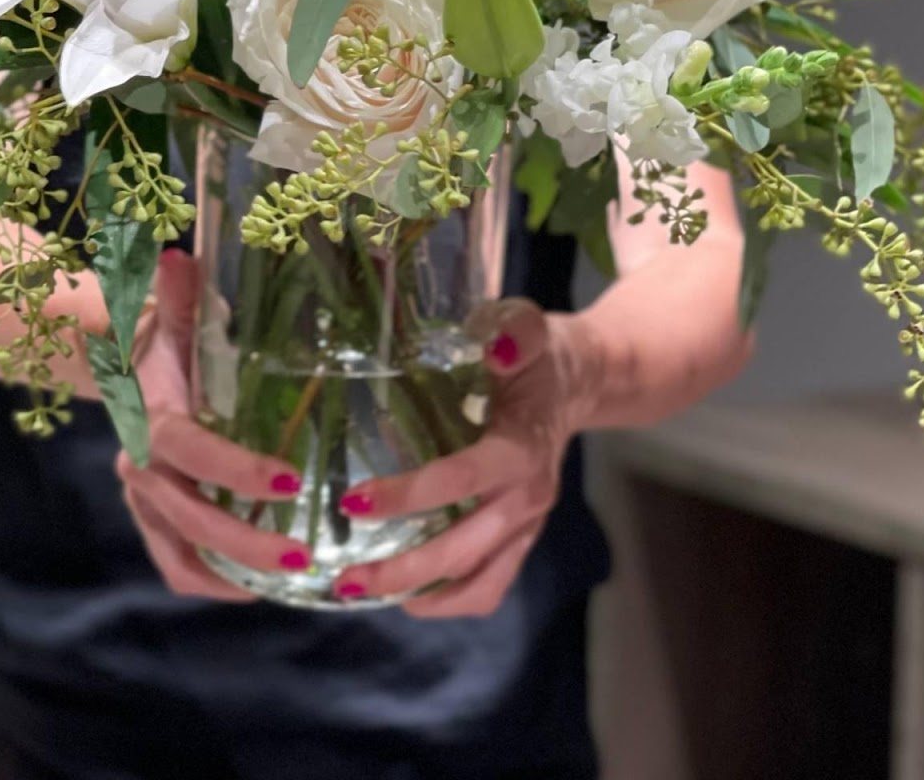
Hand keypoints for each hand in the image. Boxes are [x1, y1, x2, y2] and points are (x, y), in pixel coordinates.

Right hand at [115, 250, 317, 600]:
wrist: (124, 367)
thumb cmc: (166, 339)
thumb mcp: (176, 313)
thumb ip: (180, 291)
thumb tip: (177, 256)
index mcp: (151, 418)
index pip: (191, 452)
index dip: (238, 471)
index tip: (292, 481)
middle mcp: (140, 468)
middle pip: (192, 518)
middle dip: (249, 542)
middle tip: (309, 551)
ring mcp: (143, 502)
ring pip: (185, 555)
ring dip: (239, 573)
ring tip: (299, 572)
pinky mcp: (153, 524)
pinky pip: (178, 569)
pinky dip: (217, 585)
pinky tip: (265, 585)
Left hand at [331, 299, 592, 616]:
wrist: (578, 381)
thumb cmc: (539, 354)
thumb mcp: (528, 326)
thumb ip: (516, 330)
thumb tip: (496, 349)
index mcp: (523, 446)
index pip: (465, 478)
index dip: (412, 494)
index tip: (355, 500)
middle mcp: (528, 497)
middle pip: (467, 548)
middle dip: (406, 568)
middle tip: (344, 575)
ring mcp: (528, 525)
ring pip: (480, 580)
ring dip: (423, 593)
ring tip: (363, 591)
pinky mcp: (522, 538)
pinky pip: (491, 585)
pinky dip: (450, 598)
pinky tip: (405, 592)